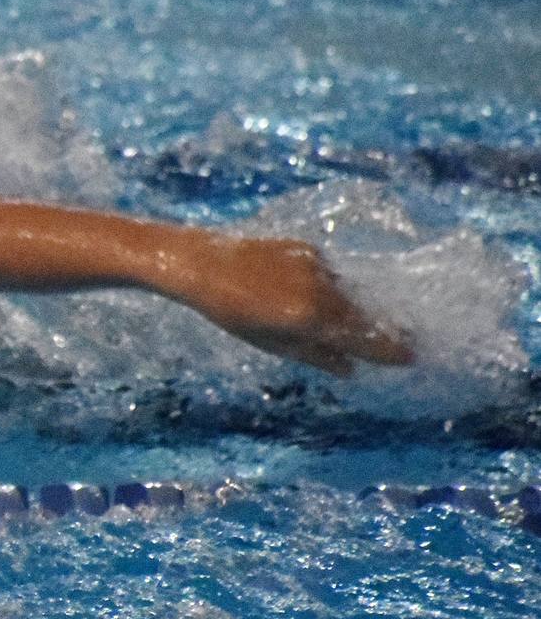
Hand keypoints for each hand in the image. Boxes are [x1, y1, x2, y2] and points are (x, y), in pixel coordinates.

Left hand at [184, 236, 415, 374]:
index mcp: (308, 318)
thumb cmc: (231, 312)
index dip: (388, 349)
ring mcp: (316, 266)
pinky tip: (327, 296)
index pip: (361, 337)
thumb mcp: (270, 343)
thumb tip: (351, 369)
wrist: (205, 265)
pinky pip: (332, 274)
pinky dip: (334, 288)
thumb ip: (314, 356)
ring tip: (368, 323)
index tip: (411, 356)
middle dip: (381, 329)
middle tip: (405, 340)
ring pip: (348, 293)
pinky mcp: (309, 249)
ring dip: (357, 309)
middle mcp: (319, 290)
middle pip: (361, 314)